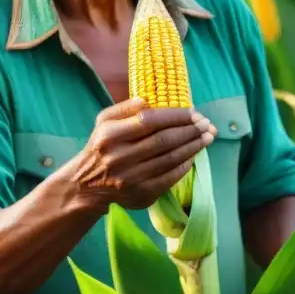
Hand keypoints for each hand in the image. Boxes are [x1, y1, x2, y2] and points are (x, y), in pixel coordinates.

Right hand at [67, 98, 216, 210]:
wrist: (87, 185)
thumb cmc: (102, 146)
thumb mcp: (104, 121)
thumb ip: (125, 108)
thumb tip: (149, 99)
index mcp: (110, 135)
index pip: (149, 121)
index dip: (176, 115)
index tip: (194, 111)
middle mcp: (119, 157)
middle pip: (164, 140)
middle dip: (190, 130)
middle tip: (207, 124)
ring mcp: (131, 178)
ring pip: (170, 159)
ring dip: (193, 147)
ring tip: (207, 137)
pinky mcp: (140, 194)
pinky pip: (169, 177)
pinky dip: (185, 165)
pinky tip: (193, 155)